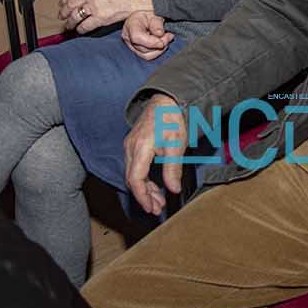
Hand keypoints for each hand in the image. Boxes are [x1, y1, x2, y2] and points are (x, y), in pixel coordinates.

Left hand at [59, 0, 153, 33]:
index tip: (62, 3)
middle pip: (70, 4)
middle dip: (64, 12)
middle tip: (62, 16)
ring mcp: (94, 6)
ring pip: (75, 16)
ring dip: (70, 22)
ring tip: (69, 26)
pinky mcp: (100, 18)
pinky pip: (85, 25)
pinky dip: (81, 29)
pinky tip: (80, 31)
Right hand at [122, 11, 173, 60]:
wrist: (145, 17)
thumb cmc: (149, 15)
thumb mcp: (154, 14)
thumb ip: (157, 23)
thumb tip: (160, 34)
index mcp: (131, 24)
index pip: (137, 37)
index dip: (151, 42)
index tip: (162, 42)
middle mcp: (128, 37)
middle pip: (143, 48)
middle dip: (159, 44)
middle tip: (169, 35)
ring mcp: (131, 46)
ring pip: (146, 55)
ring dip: (160, 49)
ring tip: (167, 39)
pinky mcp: (137, 51)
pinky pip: (148, 56)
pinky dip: (158, 51)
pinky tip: (163, 43)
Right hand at [124, 93, 186, 215]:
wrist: (167, 100)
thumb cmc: (172, 119)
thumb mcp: (177, 145)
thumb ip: (173, 168)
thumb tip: (173, 189)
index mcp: (140, 147)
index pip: (135, 179)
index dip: (142, 196)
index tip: (151, 208)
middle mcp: (131, 147)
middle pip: (132, 178)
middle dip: (144, 196)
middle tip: (158, 208)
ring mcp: (130, 145)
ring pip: (132, 173)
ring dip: (144, 188)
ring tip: (158, 199)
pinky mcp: (133, 144)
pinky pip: (134, 166)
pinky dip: (143, 178)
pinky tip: (153, 184)